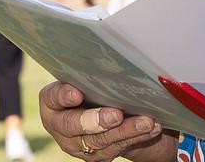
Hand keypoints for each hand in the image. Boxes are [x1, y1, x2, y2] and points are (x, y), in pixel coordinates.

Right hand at [38, 81, 178, 160]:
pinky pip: (117, 148)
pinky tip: (152, 128)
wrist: (105, 113)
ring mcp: (78, 144)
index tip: (77, 93)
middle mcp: (60, 126)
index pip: (53, 97)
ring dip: (126, 131)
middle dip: (96, 121)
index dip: (63, 96)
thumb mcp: (88, 77)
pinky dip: (137, 137)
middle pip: (73, 126)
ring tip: (146, 122)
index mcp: (52, 102)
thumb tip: (112, 53)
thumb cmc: (94, 86)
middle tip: (116, 115)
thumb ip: (91, 73)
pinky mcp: (97, 155)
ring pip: (100, 141)